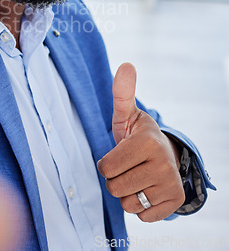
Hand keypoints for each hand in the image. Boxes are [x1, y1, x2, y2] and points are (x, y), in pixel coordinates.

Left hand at [97, 63, 183, 221]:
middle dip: (115, 178)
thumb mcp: (126, 114)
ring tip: (137, 176)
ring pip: (127, 203)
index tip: (119, 154)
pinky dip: (140, 206)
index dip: (106, 163)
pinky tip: (147, 189)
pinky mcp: (174, 202)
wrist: (164, 154)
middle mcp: (163, 164)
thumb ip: (122, 93)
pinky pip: (142, 216)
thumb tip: (126, 65)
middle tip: (128, 166)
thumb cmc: (136, 135)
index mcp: (146, 142)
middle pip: (114, 187)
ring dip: (127, 193)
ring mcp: (171, 185)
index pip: (106, 167)